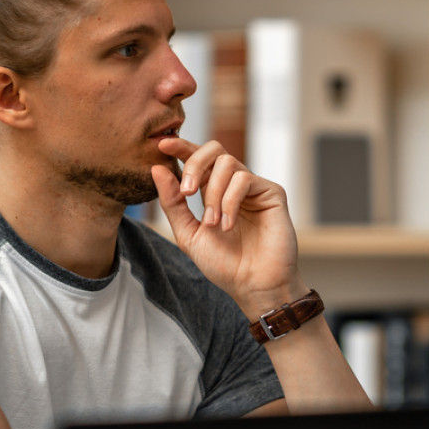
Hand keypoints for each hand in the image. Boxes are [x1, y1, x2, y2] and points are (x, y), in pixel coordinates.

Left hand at [151, 138, 304, 317]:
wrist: (252, 284)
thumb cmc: (223, 264)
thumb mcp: (188, 234)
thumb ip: (173, 202)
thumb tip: (157, 168)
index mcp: (213, 191)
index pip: (198, 159)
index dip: (182, 147)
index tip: (163, 144)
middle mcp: (234, 185)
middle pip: (214, 149)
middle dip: (195, 165)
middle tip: (188, 193)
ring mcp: (253, 188)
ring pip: (228, 162)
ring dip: (213, 193)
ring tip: (212, 223)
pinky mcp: (272, 192)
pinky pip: (244, 178)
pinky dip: (230, 201)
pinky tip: (229, 224)